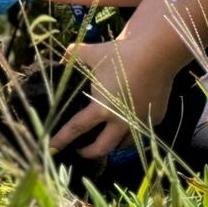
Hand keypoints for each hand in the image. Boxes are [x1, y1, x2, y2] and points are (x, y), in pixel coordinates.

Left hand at [49, 40, 175, 160]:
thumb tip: (61, 58)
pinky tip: (128, 124)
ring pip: (124, 144)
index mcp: (101, 109)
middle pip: (102, 148)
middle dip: (89, 153)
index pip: (76, 128)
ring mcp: (139, 122)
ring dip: (113, 144)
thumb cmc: (121, 55)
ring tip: (105, 140)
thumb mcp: (91, 53)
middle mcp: (120, 121)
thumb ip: (72, 56)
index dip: (62, 139)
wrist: (157, 53)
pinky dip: (132, 130)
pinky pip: (141, 129)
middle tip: (80, 151)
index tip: (51, 148)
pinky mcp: (156, 118)